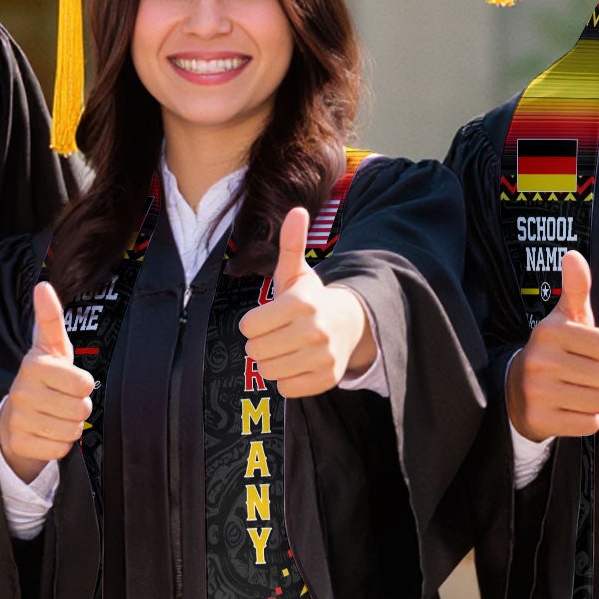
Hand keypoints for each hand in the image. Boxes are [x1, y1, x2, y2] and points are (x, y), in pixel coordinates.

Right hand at [0, 281, 94, 482]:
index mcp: (34, 365)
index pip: (84, 383)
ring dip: (70, 426)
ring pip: (72, 431)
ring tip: (55, 415)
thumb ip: (50, 318)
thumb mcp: (51, 347)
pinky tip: (47, 432)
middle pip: (81, 409)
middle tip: (63, 400)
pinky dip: (60, 444)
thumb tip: (42, 285)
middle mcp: (22, 391)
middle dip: (79, 407)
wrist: (15, 415)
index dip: (83, 384)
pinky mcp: (20, 443)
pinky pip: (60, 449)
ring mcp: (19, 419)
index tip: (69, 380)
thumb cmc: (44, 377)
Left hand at [237, 206, 373, 397]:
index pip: (249, 327)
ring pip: (268, 371)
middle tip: (276, 334)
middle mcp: (315, 331)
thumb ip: (291, 244)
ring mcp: (323, 357)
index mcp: (302, 304)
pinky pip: (286, 388)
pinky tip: (297, 363)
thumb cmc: (311, 299)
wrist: (349, 324)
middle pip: (255, 351)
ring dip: (271, 362)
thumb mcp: (297, 272)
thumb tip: (297, 210)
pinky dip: (287, 379)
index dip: (252, 323)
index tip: (266, 318)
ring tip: (286, 348)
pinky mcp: (327, 379)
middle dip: (260, 343)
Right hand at [506, 249, 598, 438]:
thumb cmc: (554, 350)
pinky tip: (567, 409)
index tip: (585, 351)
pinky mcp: (539, 419)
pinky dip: (584, 419)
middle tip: (580, 374)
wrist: (515, 390)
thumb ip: (576, 287)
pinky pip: (589, 424)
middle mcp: (539, 360)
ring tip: (575, 391)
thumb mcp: (564, 318)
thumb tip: (573, 255)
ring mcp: (537, 392)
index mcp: (549, 331)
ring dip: (595, 399)